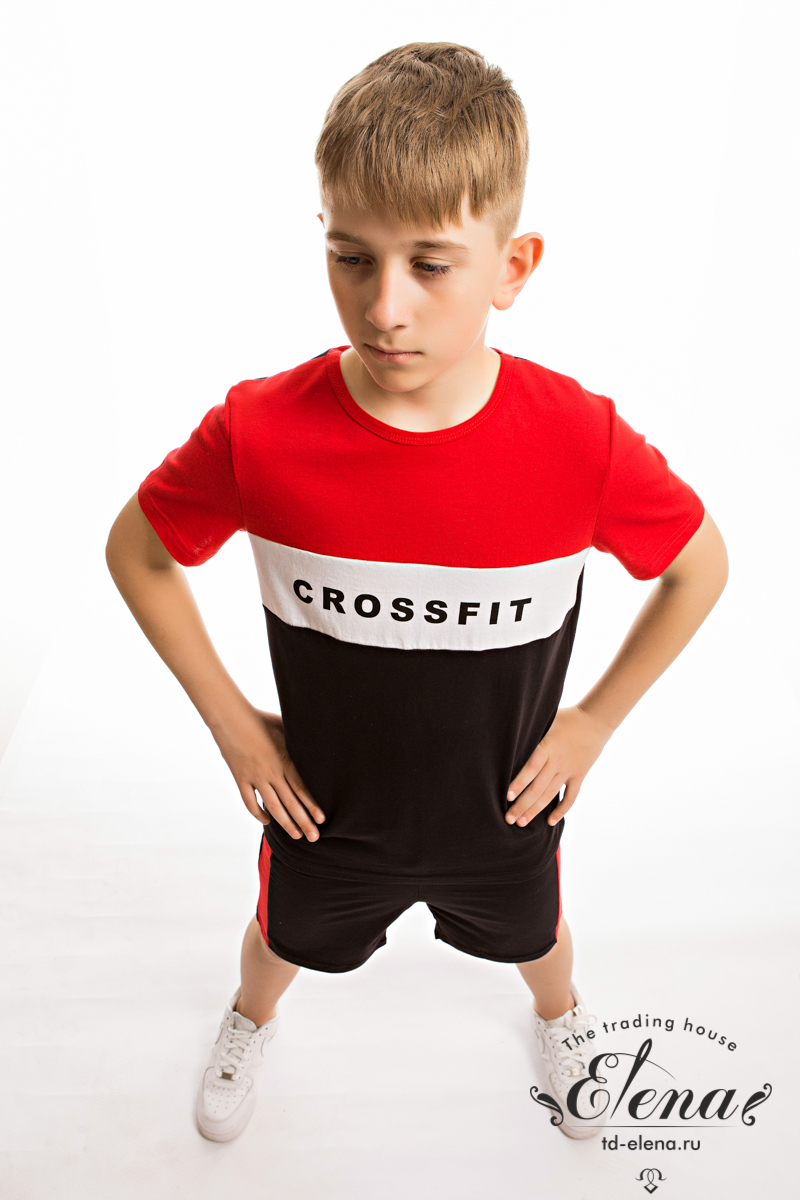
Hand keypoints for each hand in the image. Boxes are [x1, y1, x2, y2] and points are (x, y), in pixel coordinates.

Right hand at [212, 707, 324, 840]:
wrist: (231, 719)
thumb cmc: (260, 719)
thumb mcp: (284, 726)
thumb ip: (297, 739)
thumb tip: (313, 739)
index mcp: (284, 760)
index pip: (301, 788)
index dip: (312, 805)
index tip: (321, 819)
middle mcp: (271, 773)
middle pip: (291, 803)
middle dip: (304, 821)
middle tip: (314, 837)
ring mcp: (255, 778)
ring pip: (272, 806)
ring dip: (285, 823)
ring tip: (296, 836)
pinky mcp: (241, 779)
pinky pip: (250, 801)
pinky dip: (258, 813)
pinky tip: (267, 821)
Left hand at [505, 705, 612, 827]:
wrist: (596, 719)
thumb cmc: (567, 717)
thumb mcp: (546, 720)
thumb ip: (531, 733)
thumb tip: (508, 735)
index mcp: (547, 747)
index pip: (531, 768)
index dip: (519, 783)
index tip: (508, 796)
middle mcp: (558, 762)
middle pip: (537, 788)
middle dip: (522, 805)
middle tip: (509, 818)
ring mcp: (569, 770)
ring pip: (550, 795)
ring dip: (536, 810)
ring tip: (522, 822)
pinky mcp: (579, 775)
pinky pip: (570, 796)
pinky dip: (561, 810)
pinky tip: (550, 821)